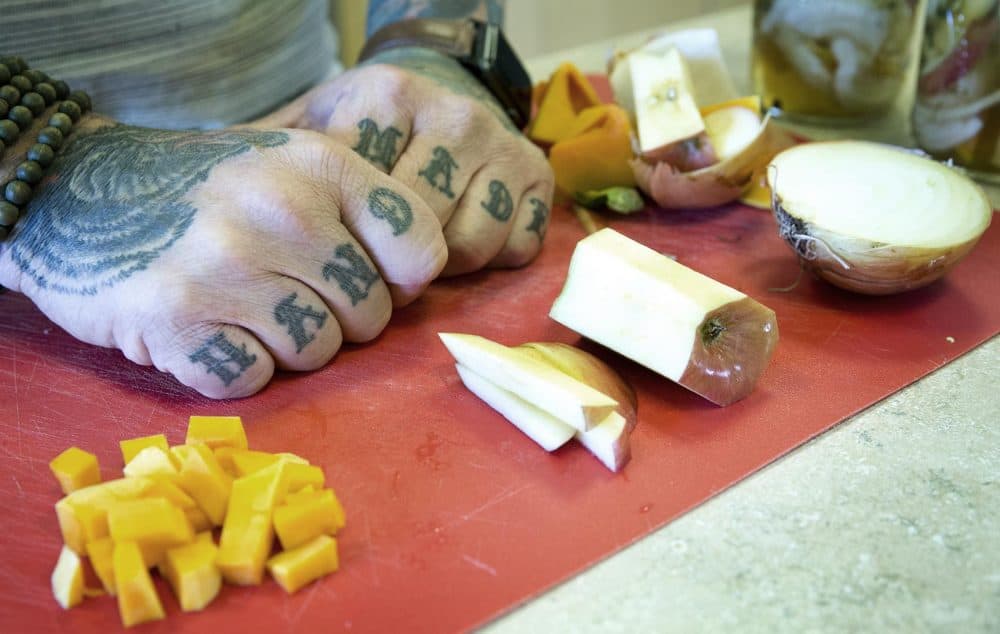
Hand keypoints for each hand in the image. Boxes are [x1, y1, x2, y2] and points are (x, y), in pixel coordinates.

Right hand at [0, 116, 446, 397]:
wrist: (80, 195)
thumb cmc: (208, 192)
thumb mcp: (289, 167)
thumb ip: (361, 213)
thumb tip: (420, 284)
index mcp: (319, 165)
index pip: (420, 249)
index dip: (401, 279)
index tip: (367, 277)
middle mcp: (279, 210)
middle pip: (370, 316)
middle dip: (337, 318)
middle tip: (285, 292)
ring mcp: (225, 266)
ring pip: (315, 354)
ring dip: (284, 346)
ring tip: (242, 306)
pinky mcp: (176, 321)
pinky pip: (252, 379)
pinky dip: (234, 366)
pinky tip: (208, 328)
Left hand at [259, 47, 553, 275]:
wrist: (432, 100)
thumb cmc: (358, 135)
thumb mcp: (309, 136)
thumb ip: (273, 171)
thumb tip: (220, 229)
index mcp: (387, 95)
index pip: (366, 202)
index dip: (347, 241)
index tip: (335, 243)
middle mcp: (454, 112)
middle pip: (418, 232)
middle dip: (391, 259)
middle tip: (375, 257)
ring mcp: (502, 143)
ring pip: (468, 247)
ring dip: (440, 265)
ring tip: (416, 249)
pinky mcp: (539, 175)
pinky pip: (514, 250)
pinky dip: (488, 260)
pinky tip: (462, 237)